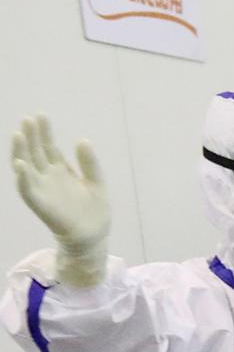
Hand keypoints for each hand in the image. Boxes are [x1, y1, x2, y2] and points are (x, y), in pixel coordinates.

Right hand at [11, 116, 109, 285]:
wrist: (94, 236)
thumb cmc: (95, 211)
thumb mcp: (96, 182)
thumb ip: (89, 163)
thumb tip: (82, 140)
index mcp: (61, 170)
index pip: (48, 147)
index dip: (44, 132)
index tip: (40, 115)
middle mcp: (48, 177)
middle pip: (35, 153)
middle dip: (31, 136)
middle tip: (27, 119)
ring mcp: (42, 190)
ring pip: (26, 167)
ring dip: (20, 151)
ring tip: (18, 134)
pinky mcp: (40, 204)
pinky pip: (28, 190)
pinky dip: (23, 178)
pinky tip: (21, 164)